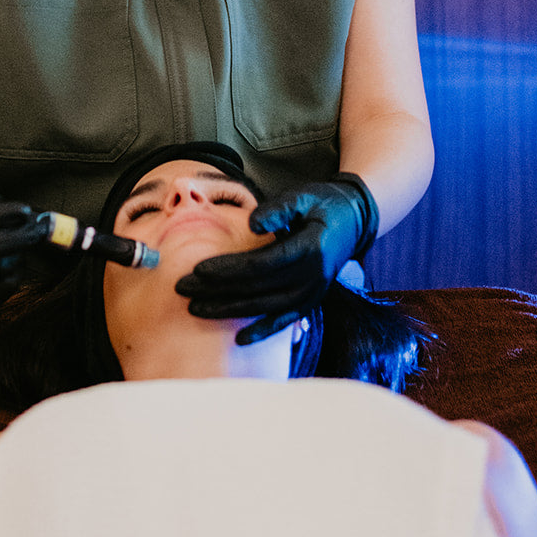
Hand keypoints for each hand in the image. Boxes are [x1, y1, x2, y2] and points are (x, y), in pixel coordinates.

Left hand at [174, 174, 378, 345]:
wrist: (355, 220)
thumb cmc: (322, 204)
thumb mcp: (303, 196)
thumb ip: (278, 209)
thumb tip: (253, 225)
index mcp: (309, 249)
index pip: (261, 264)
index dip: (228, 269)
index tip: (198, 269)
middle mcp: (312, 277)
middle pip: (256, 289)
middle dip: (216, 291)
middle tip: (182, 289)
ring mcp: (312, 293)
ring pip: (264, 308)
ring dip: (229, 311)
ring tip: (195, 309)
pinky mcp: (310, 301)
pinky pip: (284, 321)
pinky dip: (262, 332)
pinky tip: (238, 339)